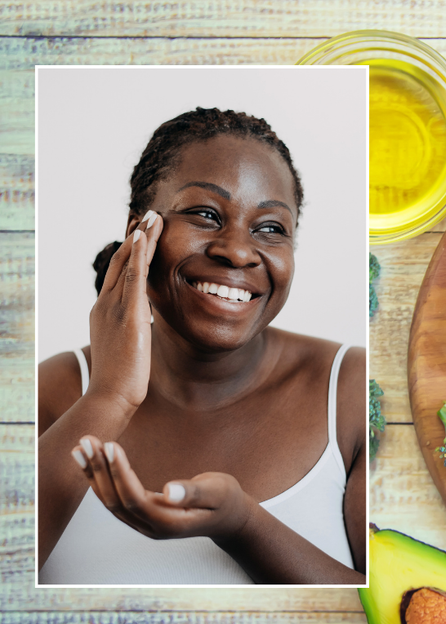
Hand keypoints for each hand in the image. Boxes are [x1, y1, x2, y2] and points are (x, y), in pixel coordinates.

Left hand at [71, 435, 254, 541]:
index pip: (135, 499)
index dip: (120, 473)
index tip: (110, 445)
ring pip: (110, 501)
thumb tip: (169, 490)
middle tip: (88, 440)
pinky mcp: (140, 516)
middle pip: (116, 501)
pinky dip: (99, 478)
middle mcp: (151, 528)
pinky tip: (89, 461)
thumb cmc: (226, 500)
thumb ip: (194, 492)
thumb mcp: (218, 492)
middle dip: (100, 470)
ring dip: (94, 473)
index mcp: (169, 524)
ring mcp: (143, 524)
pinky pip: (114, 498)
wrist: (229, 518)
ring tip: (82, 446)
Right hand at [87, 211, 163, 414]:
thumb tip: (144, 325)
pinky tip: (143, 238)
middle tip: (147, 216)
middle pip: (121, 263)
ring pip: (128, 265)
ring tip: (153, 218)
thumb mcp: (126, 348)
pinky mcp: (128, 315)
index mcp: (104, 313)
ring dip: (141, 239)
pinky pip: (133, 279)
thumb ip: (133, 331)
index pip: (119, 276)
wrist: (110, 396)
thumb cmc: (121, 380)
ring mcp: (114, 308)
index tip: (140, 235)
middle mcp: (105, 305)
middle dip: (135, 239)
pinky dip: (138, 257)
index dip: (130, 254)